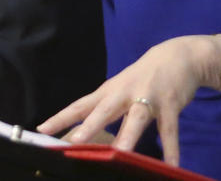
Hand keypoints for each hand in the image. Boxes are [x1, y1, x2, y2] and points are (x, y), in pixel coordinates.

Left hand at [37, 36, 220, 165]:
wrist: (178, 55)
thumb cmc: (142, 77)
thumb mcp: (120, 90)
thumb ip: (105, 111)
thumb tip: (82, 134)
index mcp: (109, 92)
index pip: (81, 106)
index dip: (61, 118)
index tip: (42, 130)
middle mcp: (125, 93)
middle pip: (104, 111)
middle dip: (90, 126)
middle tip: (74, 142)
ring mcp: (148, 98)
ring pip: (136, 118)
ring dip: (128, 136)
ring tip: (120, 153)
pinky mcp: (170, 104)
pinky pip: (169, 129)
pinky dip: (171, 147)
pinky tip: (171, 165)